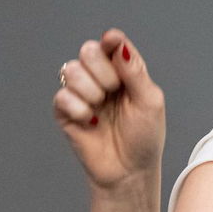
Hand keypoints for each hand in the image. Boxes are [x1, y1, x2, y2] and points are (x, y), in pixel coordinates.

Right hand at [53, 29, 165, 190]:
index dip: (111, 40)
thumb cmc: (144, 137)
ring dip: (91, 90)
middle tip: (115, 92)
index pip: (112, 44)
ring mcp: (81, 93)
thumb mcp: (149, 102)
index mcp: (123, 72)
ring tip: (102, 109)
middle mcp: (99, 78)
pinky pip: (63, 96)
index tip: (112, 41)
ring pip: (72, 70)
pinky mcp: (64, 111)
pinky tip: (91, 122)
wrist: (129, 170)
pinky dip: (79, 109)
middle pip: (89, 50)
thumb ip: (135, 72)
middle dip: (104, 71)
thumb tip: (118, 43)